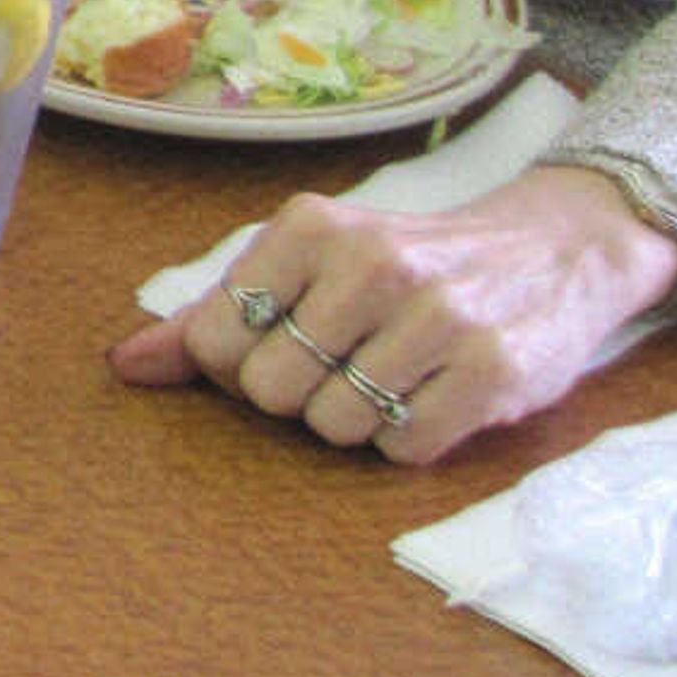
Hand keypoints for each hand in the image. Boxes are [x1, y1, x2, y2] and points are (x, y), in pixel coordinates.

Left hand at [105, 164, 676, 461]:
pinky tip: (433, 394)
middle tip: (343, 364)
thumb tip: (123, 364)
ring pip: (333, 426)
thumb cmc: (406, 264)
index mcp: (311, 228)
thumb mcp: (307, 263)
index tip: (281, 345)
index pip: (214, 341)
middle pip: (270, 391)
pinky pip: (402, 448)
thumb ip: (213, 314)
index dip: (237, 366)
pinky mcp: (492, 372)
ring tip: (393, 374)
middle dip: (297, 395)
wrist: (553, 251)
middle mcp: (372, 263)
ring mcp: (438, 317)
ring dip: (355, 419)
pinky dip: (408, 438)